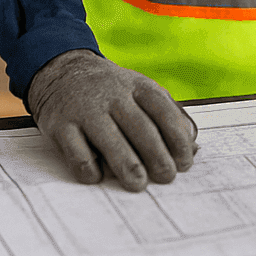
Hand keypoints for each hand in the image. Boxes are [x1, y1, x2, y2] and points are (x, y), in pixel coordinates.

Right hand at [25, 49, 197, 190]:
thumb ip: (170, 116)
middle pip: (141, 129)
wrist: (63, 71)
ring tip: (138, 184)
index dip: (178, 139)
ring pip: (111, 141)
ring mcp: (86, 110)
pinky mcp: (62, 126)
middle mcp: (113, 96)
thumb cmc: (114, 91)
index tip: (185, 162)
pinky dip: (90, 169)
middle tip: (167, 177)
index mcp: (139, 87)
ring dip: (128, 166)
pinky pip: (78, 153)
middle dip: (157, 157)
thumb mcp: (143, 92)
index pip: (164, 113)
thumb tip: (193, 148)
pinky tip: (98, 176)